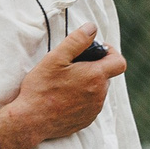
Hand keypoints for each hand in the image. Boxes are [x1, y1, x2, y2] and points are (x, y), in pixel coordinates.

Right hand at [0, 22, 125, 148]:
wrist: (31, 120)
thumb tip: (92, 28)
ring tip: (65, 83)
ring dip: (87, 84)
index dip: (111, 53)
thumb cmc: (41, 88)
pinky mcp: (87, 120)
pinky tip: (63, 98)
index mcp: (96, 77)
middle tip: (72, 67)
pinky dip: (82, 99)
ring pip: (98, 91)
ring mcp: (94, 110)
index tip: (97, 51)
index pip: (119, 62)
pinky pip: (90, 105)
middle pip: (106, 76)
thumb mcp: (55, 58)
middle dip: (93, 68)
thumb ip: (76, 41)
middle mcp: (100, 94)